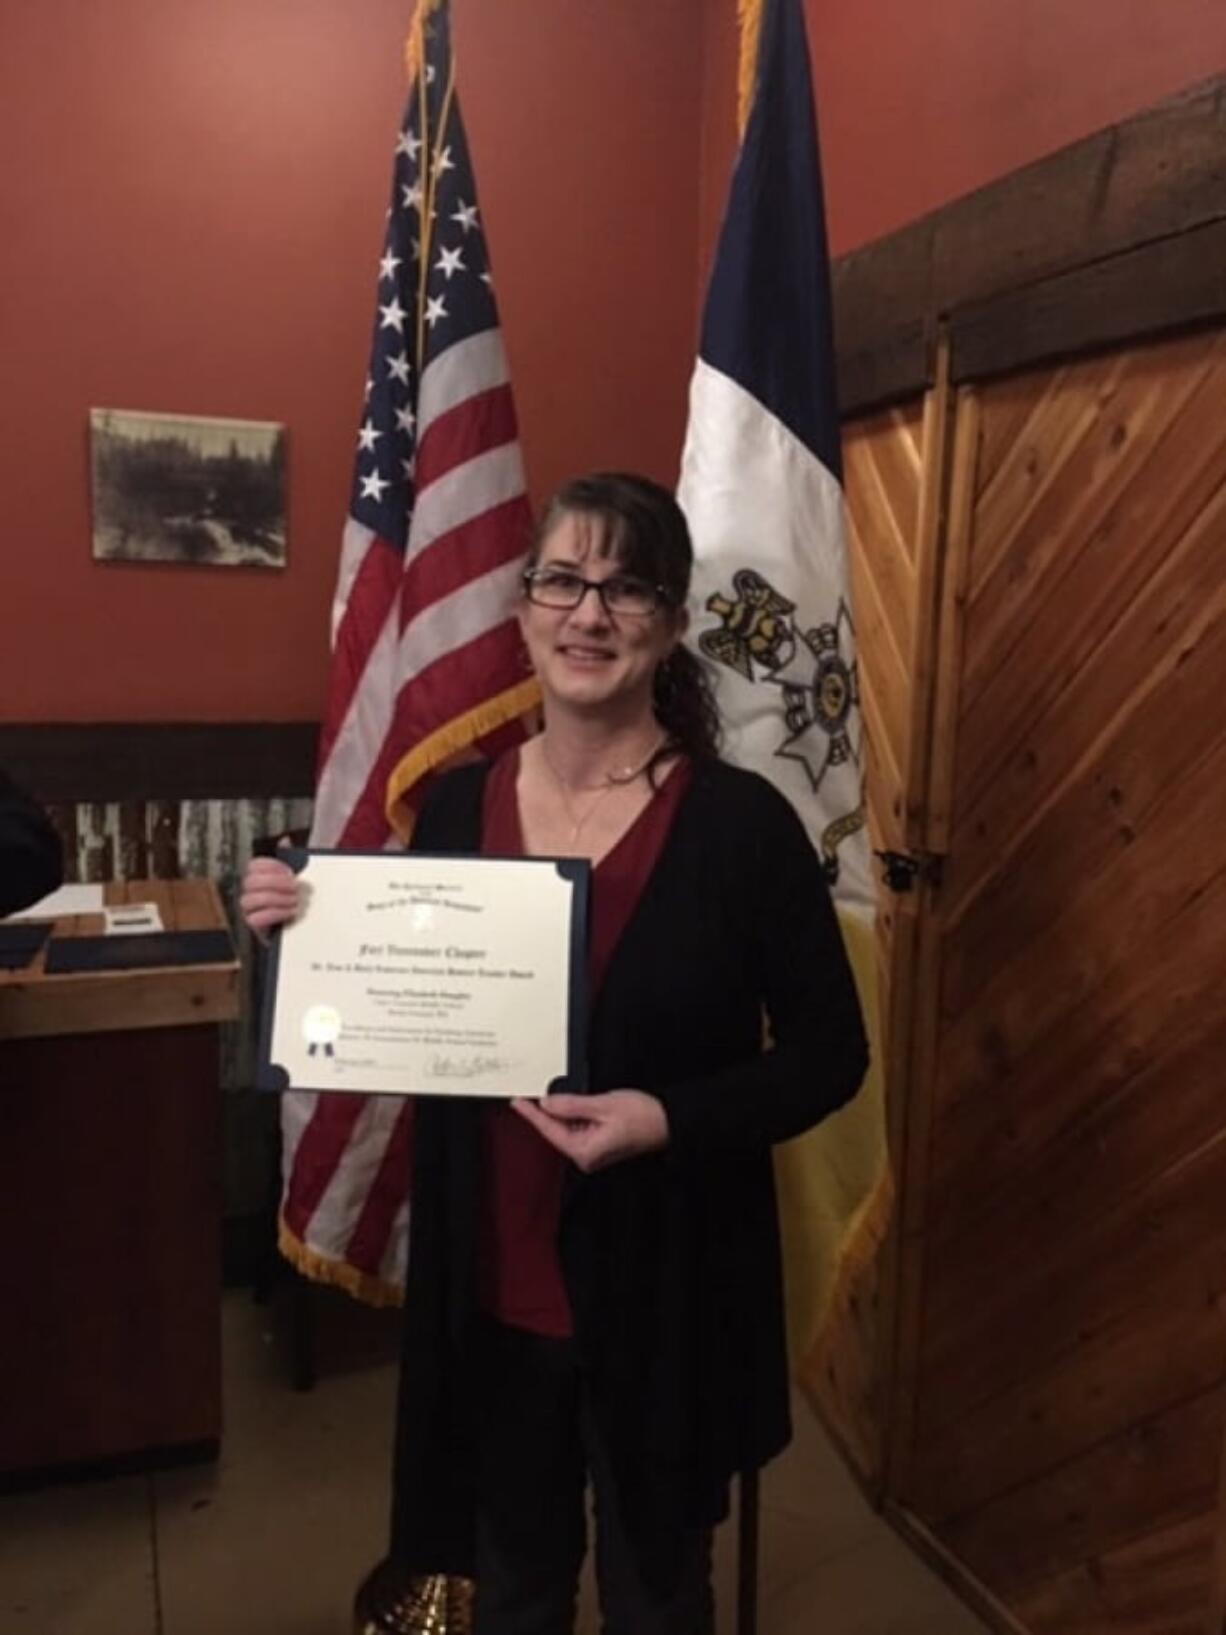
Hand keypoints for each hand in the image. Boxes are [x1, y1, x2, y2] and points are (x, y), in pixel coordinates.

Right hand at [238, 856, 299, 940]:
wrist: (306, 928)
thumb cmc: (300, 901)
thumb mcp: (299, 878)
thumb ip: (292, 859)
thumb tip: (285, 840)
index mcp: (259, 879)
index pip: (253, 866)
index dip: (271, 866)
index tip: (290, 871)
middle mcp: (250, 894)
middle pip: (251, 882)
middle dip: (275, 882)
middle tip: (295, 886)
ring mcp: (250, 911)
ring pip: (250, 900)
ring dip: (276, 898)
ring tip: (295, 901)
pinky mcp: (256, 928)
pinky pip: (254, 919)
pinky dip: (274, 914)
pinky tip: (290, 912)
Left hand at [511, 1090, 668, 1173]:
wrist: (667, 1121)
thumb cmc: (642, 1116)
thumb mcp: (603, 1105)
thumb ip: (571, 1105)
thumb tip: (547, 1104)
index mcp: (584, 1151)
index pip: (549, 1130)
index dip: (531, 1114)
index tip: (517, 1102)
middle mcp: (586, 1156)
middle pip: (556, 1131)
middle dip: (546, 1111)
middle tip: (532, 1092)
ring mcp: (592, 1152)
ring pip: (566, 1129)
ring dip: (562, 1112)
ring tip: (562, 1095)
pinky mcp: (598, 1145)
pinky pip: (577, 1128)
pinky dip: (573, 1115)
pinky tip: (576, 1103)